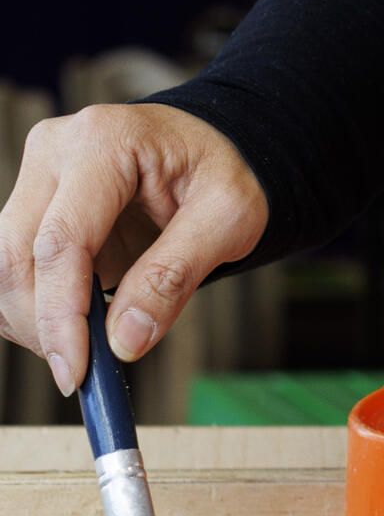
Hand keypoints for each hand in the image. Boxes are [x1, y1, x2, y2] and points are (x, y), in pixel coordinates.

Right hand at [0, 104, 268, 394]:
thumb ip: (175, 275)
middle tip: (87, 373)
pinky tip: (73, 326)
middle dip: (45, 326)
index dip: (61, 315)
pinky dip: (34, 310)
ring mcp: (35, 176)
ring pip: (3, 267)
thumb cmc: (221, 173)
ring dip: (35, 321)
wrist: (209, 147)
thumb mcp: (229, 217)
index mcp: (106, 142)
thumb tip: (124, 341)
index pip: (62, 240)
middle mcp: (55, 151)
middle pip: (17, 256)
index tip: (77, 373)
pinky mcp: (29, 204)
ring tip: (88, 346)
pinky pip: (11, 270)